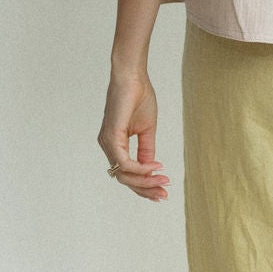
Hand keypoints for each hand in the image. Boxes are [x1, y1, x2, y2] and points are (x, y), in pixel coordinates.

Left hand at [99, 71, 169, 201]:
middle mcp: (108, 146)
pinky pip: (124, 163)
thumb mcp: (147, 130)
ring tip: (164, 181)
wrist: (132, 77)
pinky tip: (155, 167)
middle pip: (125, 179)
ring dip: (145, 181)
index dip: (145, 184)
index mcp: (115, 144)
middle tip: (165, 194)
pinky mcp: (111, 137)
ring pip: (124, 175)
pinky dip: (140, 168)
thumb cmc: (139, 97)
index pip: (127, 173)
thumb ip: (146, 150)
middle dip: (146, 189)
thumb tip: (150, 170)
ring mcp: (108, 143)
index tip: (164, 189)